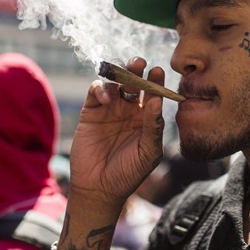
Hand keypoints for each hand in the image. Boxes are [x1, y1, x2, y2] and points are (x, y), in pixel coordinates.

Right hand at [68, 57, 165, 205]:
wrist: (100, 187)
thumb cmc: (129, 172)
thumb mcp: (148, 152)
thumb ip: (153, 127)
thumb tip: (157, 101)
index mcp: (146, 116)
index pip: (153, 93)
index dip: (156, 81)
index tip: (158, 71)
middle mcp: (130, 109)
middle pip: (134, 82)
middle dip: (137, 70)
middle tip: (140, 63)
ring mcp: (110, 108)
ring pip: (115, 82)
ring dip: (119, 75)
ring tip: (125, 77)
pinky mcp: (91, 110)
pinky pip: (96, 90)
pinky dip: (101, 88)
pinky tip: (107, 97)